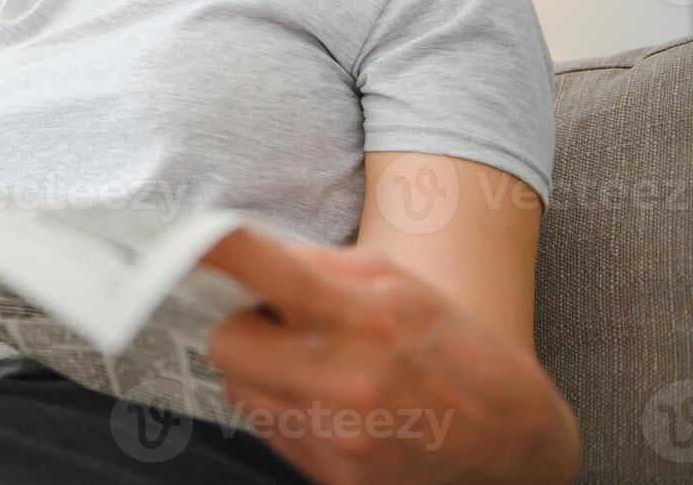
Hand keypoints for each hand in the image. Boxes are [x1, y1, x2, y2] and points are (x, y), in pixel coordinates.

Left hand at [198, 227, 580, 484]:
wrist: (511, 440)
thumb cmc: (449, 344)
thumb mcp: (395, 282)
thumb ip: (316, 265)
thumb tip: (241, 254)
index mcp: (366, 316)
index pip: (272, 274)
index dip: (222, 252)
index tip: (187, 238)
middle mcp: (346, 381)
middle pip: (225, 343)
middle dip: (244, 328)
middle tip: (280, 324)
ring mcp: (337, 438)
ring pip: (238, 388)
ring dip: (260, 371)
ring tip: (313, 364)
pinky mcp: (332, 477)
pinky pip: (265, 427)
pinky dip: (283, 408)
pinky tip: (328, 402)